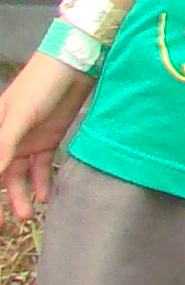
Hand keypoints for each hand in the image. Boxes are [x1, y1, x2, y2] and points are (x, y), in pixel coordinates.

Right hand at [0, 52, 90, 222]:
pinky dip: (42, 181)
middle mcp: (6, 137)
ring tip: (28, 214)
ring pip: (21, 174)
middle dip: (4, 197)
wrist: (76, 63)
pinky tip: (45, 196)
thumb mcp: (20, 115)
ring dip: (23, 194)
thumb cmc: (41, 84)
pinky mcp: (50, 138)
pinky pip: (42, 166)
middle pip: (1, 174)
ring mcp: (27, 139)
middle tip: (10, 222)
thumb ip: (4, 145)